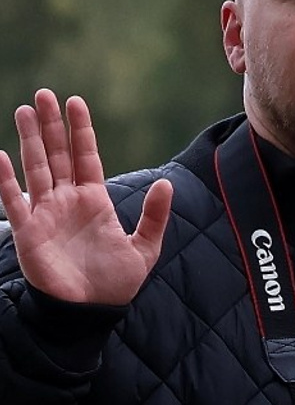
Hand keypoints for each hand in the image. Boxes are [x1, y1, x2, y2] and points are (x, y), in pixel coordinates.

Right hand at [0, 92, 172, 307]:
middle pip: (57, 155)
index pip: (85, 157)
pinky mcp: (28, 231)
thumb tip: (167, 183)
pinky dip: (6, 181)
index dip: (80, 131)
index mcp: (93, 200)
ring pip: (36, 168)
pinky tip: (1, 157)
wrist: (92, 310)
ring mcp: (45, 213)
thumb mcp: (144, 248)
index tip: (76, 102)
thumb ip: (155, 216)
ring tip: (26, 110)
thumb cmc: (115, 282)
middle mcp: (67, 201)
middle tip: (45, 94)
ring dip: (30, 140)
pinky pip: (13, 201)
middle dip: (51, 125)